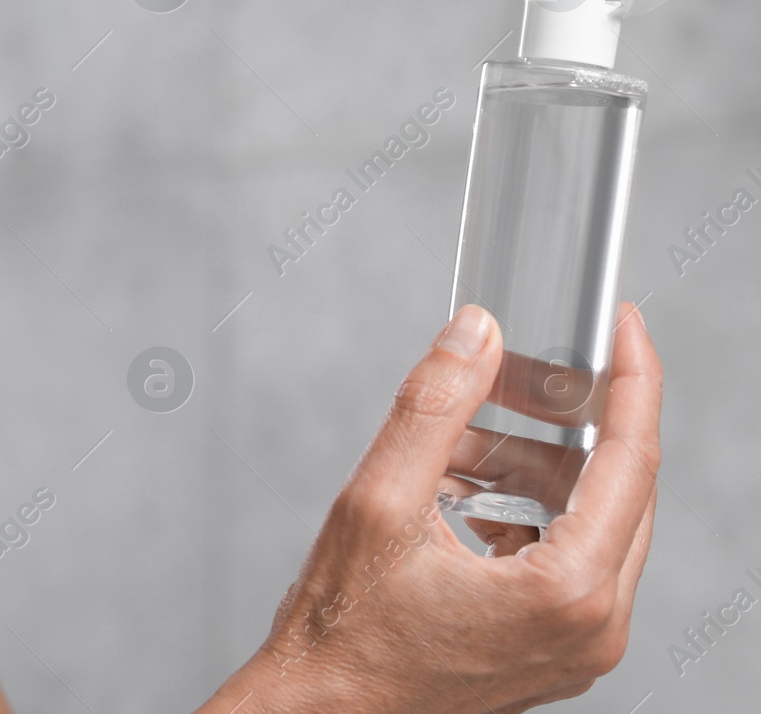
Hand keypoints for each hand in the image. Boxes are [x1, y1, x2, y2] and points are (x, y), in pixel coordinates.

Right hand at [209, 303, 660, 713]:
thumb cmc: (343, 634)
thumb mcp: (380, 501)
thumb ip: (434, 407)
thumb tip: (476, 334)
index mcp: (568, 593)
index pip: (632, 460)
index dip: (633, 378)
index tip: (624, 324)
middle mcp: (592, 628)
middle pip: (620, 489)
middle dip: (571, 421)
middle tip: (524, 370)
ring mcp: (575, 646)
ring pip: (591, 522)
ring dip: (536, 467)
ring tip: (463, 439)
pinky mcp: (550, 652)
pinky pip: (566, 559)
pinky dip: (524, 511)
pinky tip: (460, 490)